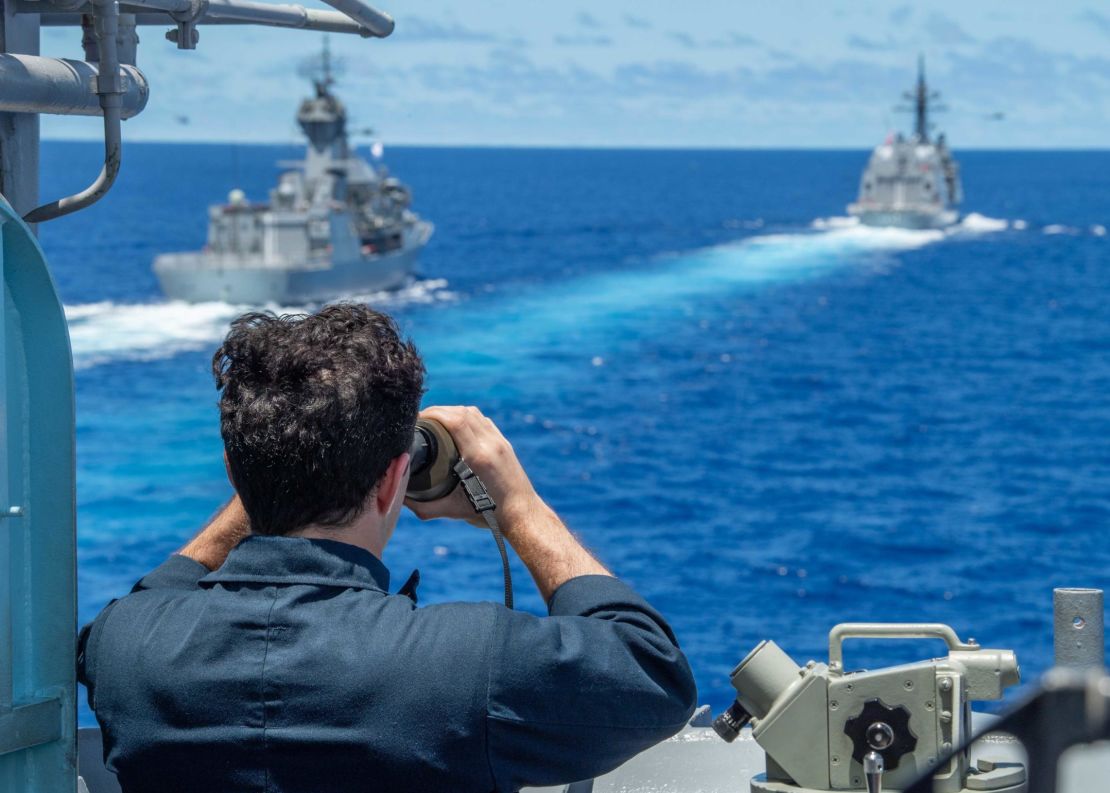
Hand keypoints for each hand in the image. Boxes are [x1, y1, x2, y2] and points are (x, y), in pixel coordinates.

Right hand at [404, 406, 538, 530]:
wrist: (521, 514)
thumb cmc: (489, 515)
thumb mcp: (452, 511)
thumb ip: (424, 506)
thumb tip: (400, 498)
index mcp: (478, 456)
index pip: (455, 420)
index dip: (434, 413)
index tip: (418, 418)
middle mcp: (490, 444)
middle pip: (462, 412)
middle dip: (440, 411)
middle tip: (422, 419)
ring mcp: (499, 441)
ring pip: (474, 413)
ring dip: (453, 411)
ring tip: (437, 420)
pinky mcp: (504, 443)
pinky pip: (483, 420)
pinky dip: (467, 417)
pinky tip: (457, 424)